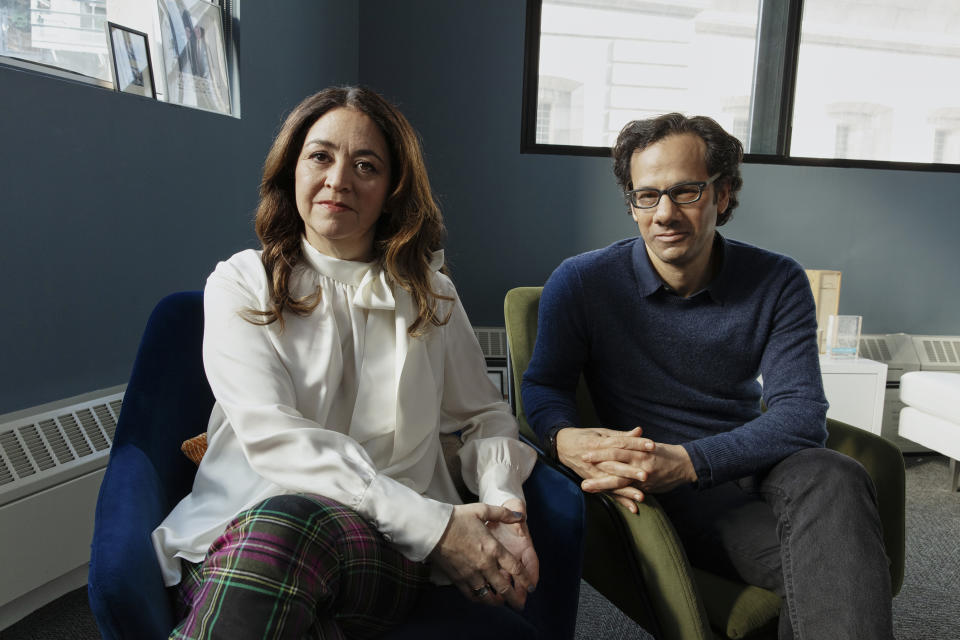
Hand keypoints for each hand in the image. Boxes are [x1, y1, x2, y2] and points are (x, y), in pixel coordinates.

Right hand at [428, 503, 531, 609]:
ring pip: (489, 595)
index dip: (525, 580)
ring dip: (497, 602)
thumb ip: (503, 513)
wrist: (432, 528)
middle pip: (504, 588)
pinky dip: (480, 600)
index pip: (515, 569)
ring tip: (502, 604)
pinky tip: (483, 599)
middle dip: (515, 599)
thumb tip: (519, 516)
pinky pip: (472, 595)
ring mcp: (471, 574)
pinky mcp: (458, 580)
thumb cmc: (457, 518)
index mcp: (493, 549)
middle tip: (520, 605)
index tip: (530, 587)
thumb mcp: (482, 510)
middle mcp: (485, 565)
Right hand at [556, 426, 654, 512]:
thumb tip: (640, 431)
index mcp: (598, 444)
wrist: (562, 446)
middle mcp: (595, 460)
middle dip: (630, 472)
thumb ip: (621, 435)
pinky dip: (621, 501)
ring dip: (626, 491)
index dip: (636, 444)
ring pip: (611, 483)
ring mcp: (593, 473)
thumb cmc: (584, 437)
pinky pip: (608, 493)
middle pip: (614, 466)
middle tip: (646, 475)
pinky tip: (633, 507)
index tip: (652, 445)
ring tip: (641, 497)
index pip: (619, 443)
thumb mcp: (601, 433)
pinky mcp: (593, 483)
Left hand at [582, 442, 696, 495]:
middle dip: (597, 462)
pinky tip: (606, 498)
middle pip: (615, 460)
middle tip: (580, 462)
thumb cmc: (664, 453)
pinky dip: (621, 496)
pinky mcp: (647, 486)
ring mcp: (643, 475)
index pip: (616, 445)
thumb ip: (631, 443)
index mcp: (638, 448)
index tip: (585, 448)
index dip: (600, 447)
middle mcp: (640, 460)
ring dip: (601, 483)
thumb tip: (615, 439)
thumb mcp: (647, 444)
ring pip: (619, 479)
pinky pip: (631, 492)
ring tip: (586, 485)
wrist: (685, 464)